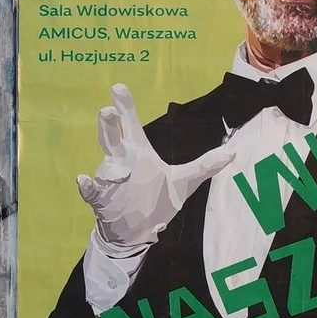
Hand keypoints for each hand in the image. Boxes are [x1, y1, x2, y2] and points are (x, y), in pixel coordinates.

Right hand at [76, 84, 236, 254]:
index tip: (119, 87)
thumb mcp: (184, 182)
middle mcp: (121, 161)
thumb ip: (205, 165)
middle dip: (109, 125)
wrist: (138, 229)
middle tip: (107, 110)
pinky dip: (87, 185)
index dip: (125, 107)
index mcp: (138, 152)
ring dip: (107, 164)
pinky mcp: (101, 198)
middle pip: (112, 137)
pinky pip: (90, 190)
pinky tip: (84, 179)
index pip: (130, 125)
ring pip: (105, 165)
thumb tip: (233, 152)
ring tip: (115, 168)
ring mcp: (109, 179)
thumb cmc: (157, 200)